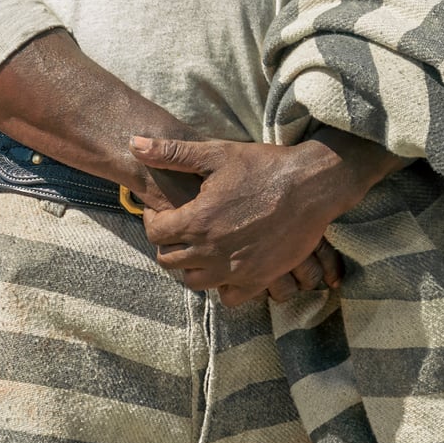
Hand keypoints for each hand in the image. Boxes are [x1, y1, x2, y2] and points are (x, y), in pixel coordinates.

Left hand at [130, 136, 380, 306]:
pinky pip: (228, 298)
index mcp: (198, 220)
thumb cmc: (263, 166)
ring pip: (196, 282)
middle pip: (170, 261)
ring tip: (201, 247)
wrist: (311, 185)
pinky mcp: (259, 279)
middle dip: (169, 244)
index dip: (153, 219)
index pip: (156, 233)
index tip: (162, 211)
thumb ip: (171, 153)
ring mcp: (236, 269)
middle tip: (181, 229)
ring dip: (192, 266)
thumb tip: (133, 144)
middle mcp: (212, 250)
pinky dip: (223, 286)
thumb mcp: (216, 154)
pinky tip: (227, 264)